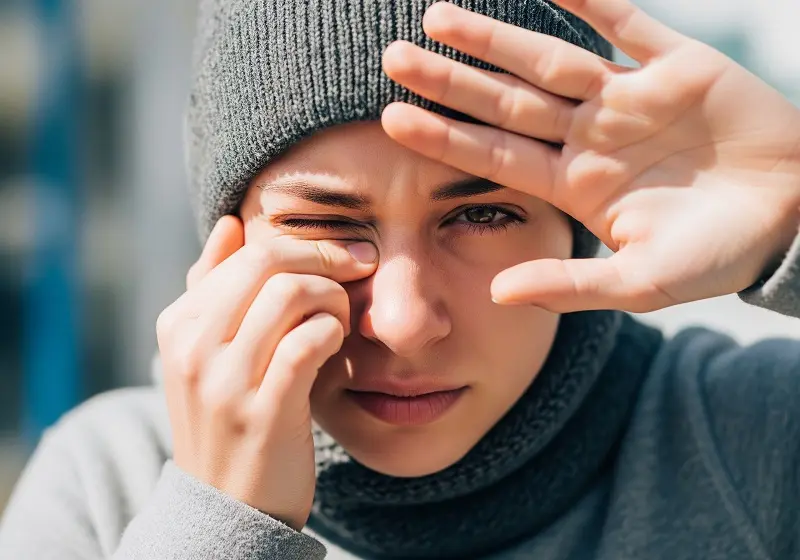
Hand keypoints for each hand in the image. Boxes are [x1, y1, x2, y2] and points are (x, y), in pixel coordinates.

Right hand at [156, 216, 377, 530]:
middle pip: (271, 260)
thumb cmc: (230, 416)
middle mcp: (192, 346)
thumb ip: (214, 286)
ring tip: (341, 319)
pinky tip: (337, 346)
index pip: (250, 250)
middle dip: (327, 258)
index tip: (346, 255)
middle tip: (360, 271)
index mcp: (179, 323)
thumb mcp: (207, 352)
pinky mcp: (263, 413)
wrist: (228, 505)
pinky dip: (333, 332)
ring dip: (333, 297)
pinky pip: (308, 341)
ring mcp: (223, 381)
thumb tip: (228, 223)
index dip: (308, 244)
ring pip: (292, 293)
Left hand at [381, 0, 799, 312]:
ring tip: (439, 16)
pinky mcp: (679, 67)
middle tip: (392, 57)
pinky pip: (629, 24)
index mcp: (574, 186)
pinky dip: (593, 1)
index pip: (494, 156)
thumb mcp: (638, 283)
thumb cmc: (715, 256)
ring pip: (550, 61)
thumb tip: (499, 296)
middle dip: (451, 80)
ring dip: (497, 39)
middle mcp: (590, 137)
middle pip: (506, 103)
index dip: (444, 137)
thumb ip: (569, 284)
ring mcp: (629, 99)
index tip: (391, 118)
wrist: (791, 220)